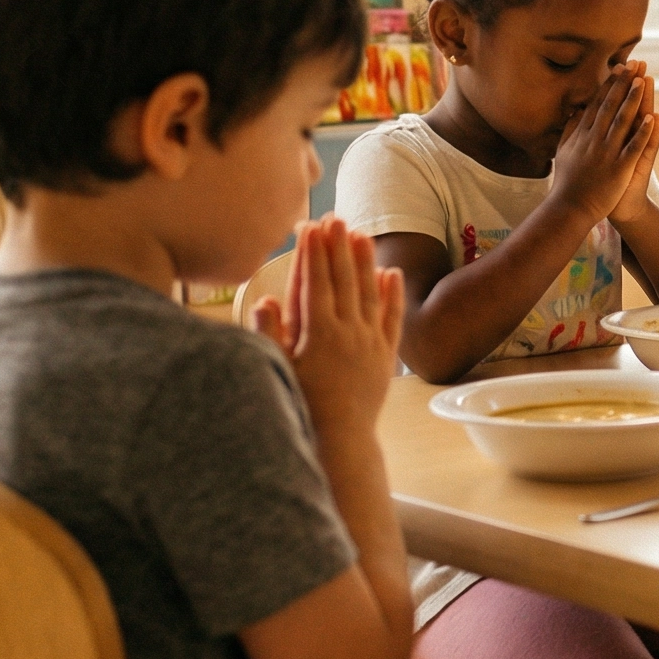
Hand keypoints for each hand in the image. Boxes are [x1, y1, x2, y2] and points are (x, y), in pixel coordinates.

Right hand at [253, 216, 403, 435]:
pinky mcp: (386, 356)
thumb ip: (271, 333)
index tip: (311, 227)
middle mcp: (349, 332)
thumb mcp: (279, 371)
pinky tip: (391, 273)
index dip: (313, 253)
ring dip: (365, 262)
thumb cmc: (302, 407)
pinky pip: (392, 318)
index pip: (316, 282)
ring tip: (361, 234)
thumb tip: (266, 297)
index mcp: (319, 334)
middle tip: (335, 218)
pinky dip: (392, 294)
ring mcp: (371, 342)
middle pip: (344, 280)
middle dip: (338, 246)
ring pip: (370, 293)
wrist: (341, 440)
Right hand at [547, 67, 656, 226]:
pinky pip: (633, 147)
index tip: (618, 67)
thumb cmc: (567, 182)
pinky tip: (652, 117)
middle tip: (635, 63)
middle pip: (610, 106)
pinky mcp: (618, 168)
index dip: (609, 84)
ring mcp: (606, 153)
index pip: (597, 104)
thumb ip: (569, 129)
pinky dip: (642, 132)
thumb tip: (574, 109)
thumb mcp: (563, 151)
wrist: (569, 209)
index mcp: (582, 135)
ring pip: (622, 121)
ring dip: (633, 100)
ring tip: (643, 81)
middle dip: (623, 84)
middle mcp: (593, 140)